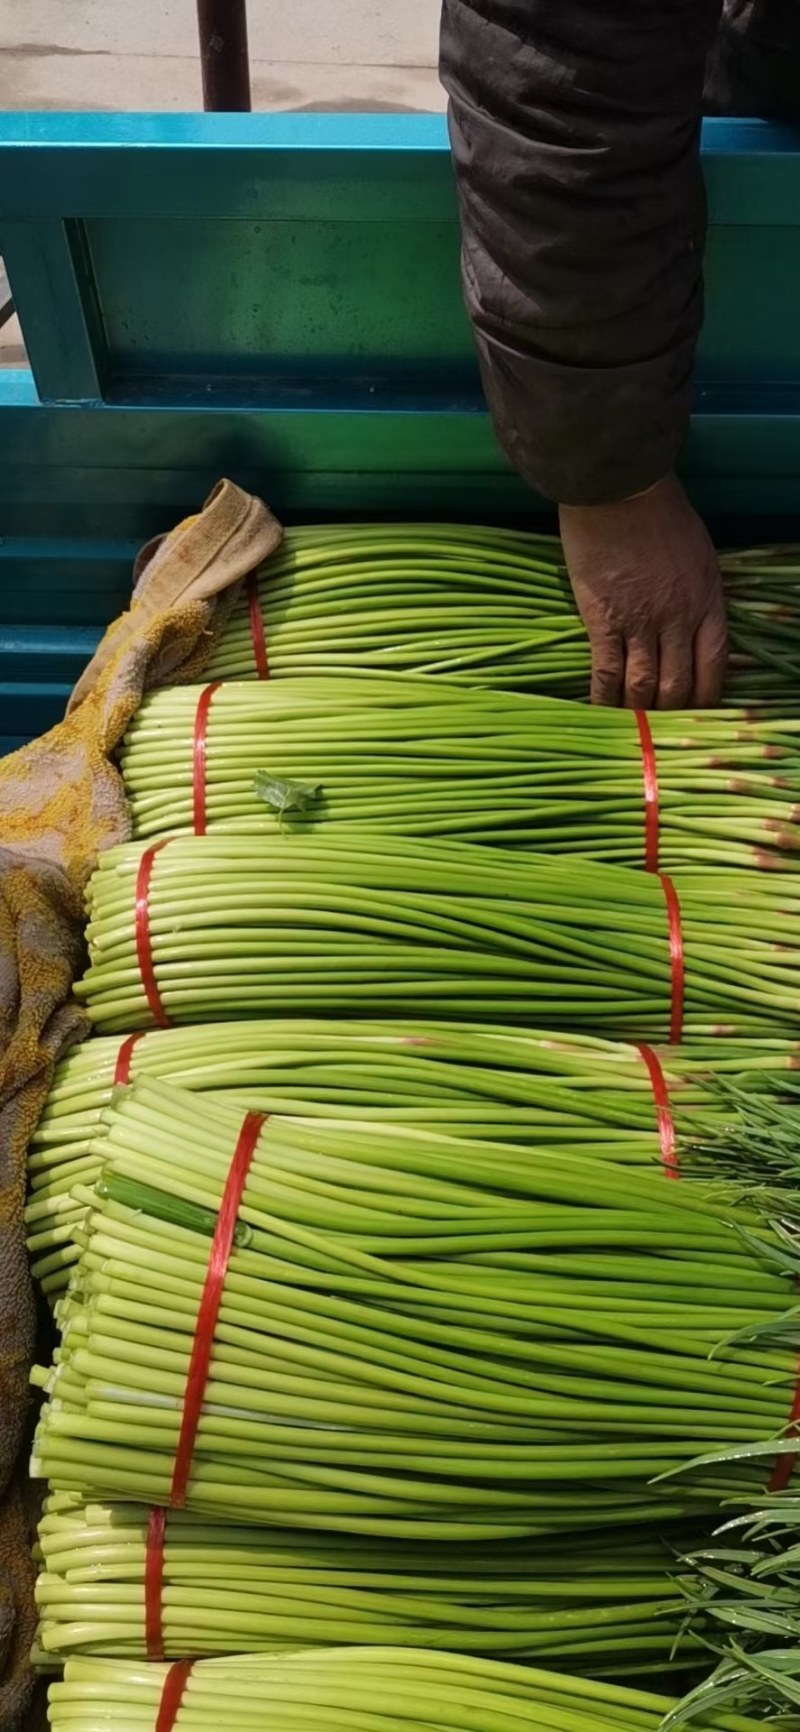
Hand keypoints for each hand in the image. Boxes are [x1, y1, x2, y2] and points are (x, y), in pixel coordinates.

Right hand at [558, 474, 726, 708]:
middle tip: (659, 722)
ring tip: (629, 722)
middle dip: (669, 710)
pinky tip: (600, 709)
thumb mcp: (698, 552)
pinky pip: (606, 672)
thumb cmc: (658, 511)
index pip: (714, 664)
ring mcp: (641, 622)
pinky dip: (604, 697)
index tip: (696, 708)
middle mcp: (678, 618)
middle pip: (679, 684)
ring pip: (644, 685)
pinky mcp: (604, 620)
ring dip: (637, 710)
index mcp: (707, 600)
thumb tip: (694, 621)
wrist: (618, 489)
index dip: (706, 695)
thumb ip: (699, 591)